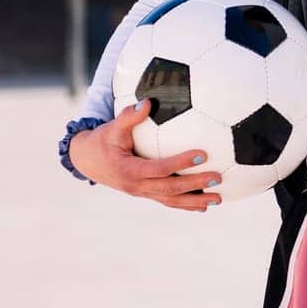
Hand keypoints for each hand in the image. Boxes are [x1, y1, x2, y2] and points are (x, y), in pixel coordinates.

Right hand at [68, 99, 220, 211]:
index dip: (180, 163)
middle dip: (195, 185)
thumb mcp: (112, 128)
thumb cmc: (104, 140)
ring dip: (195, 201)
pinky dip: (187, 205)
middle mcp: (137, 186)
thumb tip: (147, 101)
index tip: (203, 154)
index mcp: (129, 170)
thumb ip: (129, 116)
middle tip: (218, 177)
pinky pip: (169, 201)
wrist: (88, 161)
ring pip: (172, 200)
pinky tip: (206, 206)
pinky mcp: (147, 194)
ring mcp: (142, 193)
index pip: (160, 168)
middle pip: (170, 188)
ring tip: (218, 199)